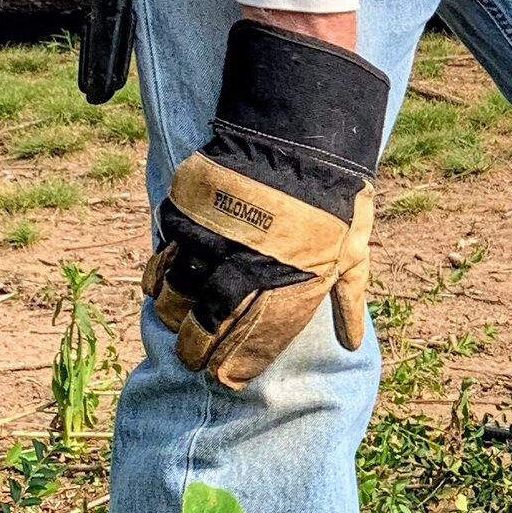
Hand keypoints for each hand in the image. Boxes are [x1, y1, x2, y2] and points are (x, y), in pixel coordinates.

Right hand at [145, 21, 391, 387]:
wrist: (302, 132)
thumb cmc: (335, 197)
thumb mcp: (354, 248)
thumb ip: (348, 297)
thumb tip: (353, 343)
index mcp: (291, 280)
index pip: (256, 337)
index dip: (238, 362)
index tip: (225, 380)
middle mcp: (248, 264)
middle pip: (210, 321)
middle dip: (196, 347)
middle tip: (190, 361)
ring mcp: (215, 236)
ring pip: (180, 290)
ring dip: (173, 313)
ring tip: (173, 324)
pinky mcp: (190, 209)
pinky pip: (165, 252)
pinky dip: (158, 273)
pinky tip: (157, 287)